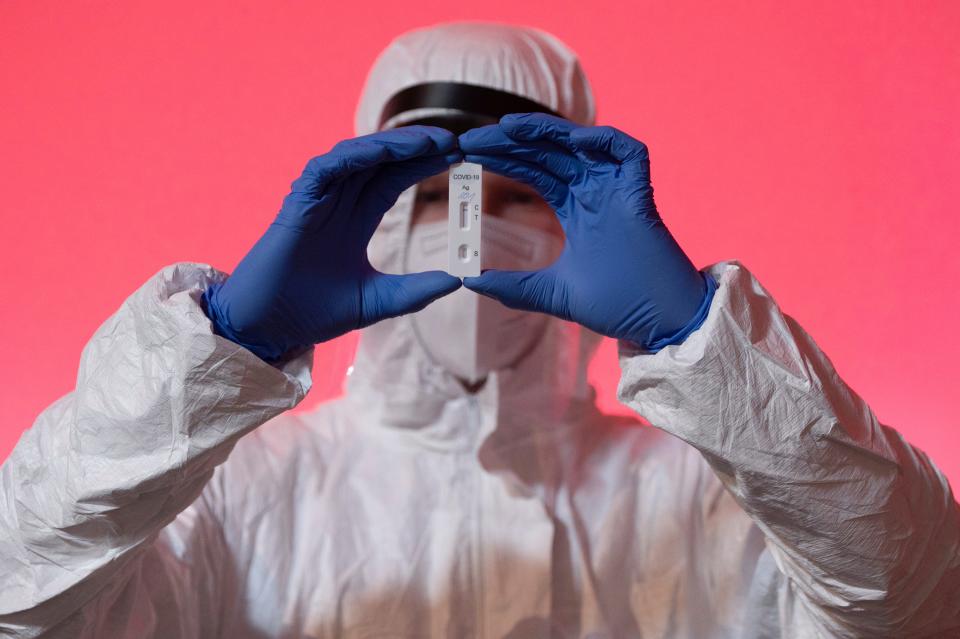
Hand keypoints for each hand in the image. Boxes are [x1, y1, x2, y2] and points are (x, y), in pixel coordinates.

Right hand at [203, 126, 462, 360]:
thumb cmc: (316, 314)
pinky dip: (355, 156)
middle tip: (454, 140)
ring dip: (392, 145)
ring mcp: (318, 199)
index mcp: (357, 220)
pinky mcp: (297, 203)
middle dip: (417, 146)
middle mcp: (339, 202)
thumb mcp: (379, 300)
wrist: (271, 328)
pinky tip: (383, 152)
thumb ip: (416, 290)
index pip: (395, 179)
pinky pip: (327, 168)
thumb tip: (458, 280)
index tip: (458, 157)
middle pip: (382, 160)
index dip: (424, 164)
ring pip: (358, 156)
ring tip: (428, 141)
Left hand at [458, 113, 713, 350]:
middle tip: (471, 139)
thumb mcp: (551, 292)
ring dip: (544, 131)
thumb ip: (513, 287)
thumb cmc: (614, 305)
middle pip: (549, 152)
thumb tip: (470, 282)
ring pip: (580, 144)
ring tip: (506, 126)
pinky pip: (627, 151)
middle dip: (511, 142)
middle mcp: (595, 192)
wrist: (656, 322)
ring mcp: (619, 189)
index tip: (469, 154)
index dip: (504, 159)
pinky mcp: (641, 191)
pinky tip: (571, 140)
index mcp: (576, 210)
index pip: (534, 171)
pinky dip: (602, 140)